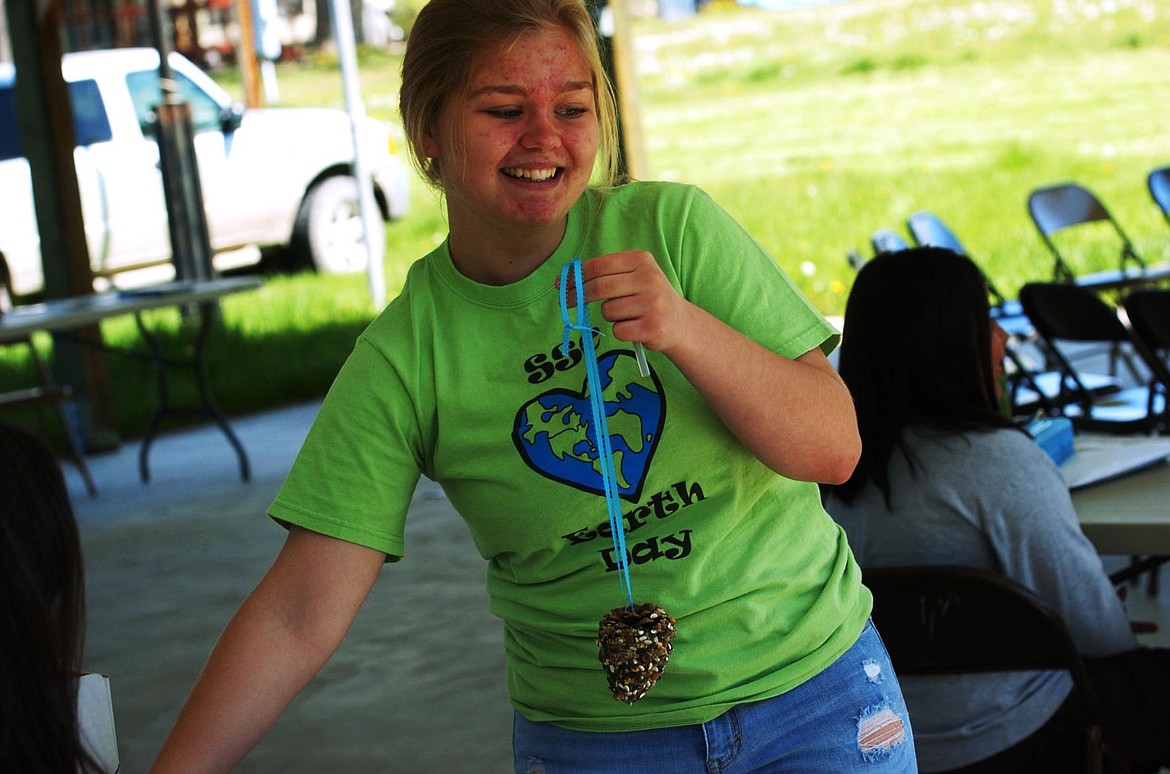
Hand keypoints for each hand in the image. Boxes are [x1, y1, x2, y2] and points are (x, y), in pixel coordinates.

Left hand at [562, 250, 689, 352]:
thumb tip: (563, 281)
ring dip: (609, 315)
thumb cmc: (647, 297)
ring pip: (607, 311)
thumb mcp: (633, 276)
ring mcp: (652, 304)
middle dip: (578, 296)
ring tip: (626, 314)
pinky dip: (620, 331)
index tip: (562, 285)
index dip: (575, 277)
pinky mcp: (651, 327)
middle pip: (599, 288)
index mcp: (641, 260)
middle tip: (567, 302)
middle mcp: (649, 279)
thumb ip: (603, 275)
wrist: (680, 323)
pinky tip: (634, 327)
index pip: (598, 266)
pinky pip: (617, 330)